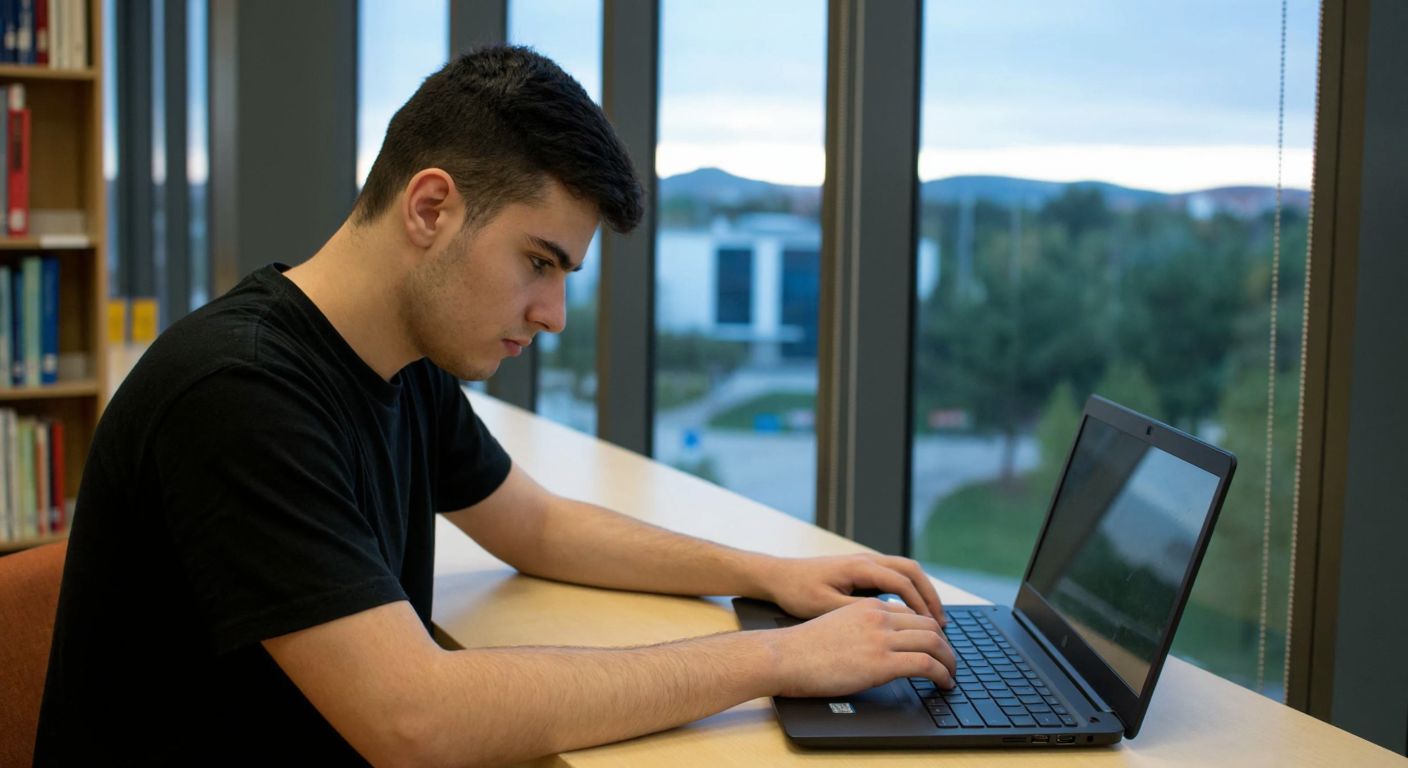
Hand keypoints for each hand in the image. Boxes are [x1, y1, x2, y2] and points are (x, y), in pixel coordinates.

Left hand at [759, 553, 946, 624]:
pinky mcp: (861, 570)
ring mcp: (864, 562)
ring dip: (922, 592)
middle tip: (942, 624)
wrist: (777, 576)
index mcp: (859, 567)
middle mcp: (866, 560)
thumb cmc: (797, 592)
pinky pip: (894, 576)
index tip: (932, 628)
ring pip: (905, 571)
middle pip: (912, 571)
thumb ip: (857, 612)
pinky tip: (911, 613)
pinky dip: (909, 591)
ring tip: (933, 619)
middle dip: (930, 596)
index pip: (902, 582)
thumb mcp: (825, 607)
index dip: (920, 605)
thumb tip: (889, 620)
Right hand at [767, 599, 955, 697]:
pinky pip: (926, 664)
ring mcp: (881, 638)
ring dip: (949, 660)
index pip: (912, 613)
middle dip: (945, 644)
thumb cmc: (802, 647)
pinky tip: (943, 684)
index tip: (935, 645)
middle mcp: (879, 617)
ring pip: (934, 642)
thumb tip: (874, 646)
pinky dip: (942, 674)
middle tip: (950, 661)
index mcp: (868, 607)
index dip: (929, 630)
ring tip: (952, 675)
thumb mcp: (836, 625)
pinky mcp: (882, 662)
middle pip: (929, 624)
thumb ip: (860, 628)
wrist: (784, 655)